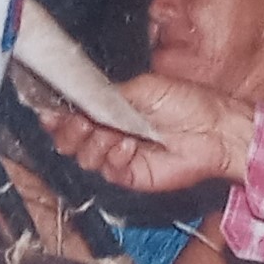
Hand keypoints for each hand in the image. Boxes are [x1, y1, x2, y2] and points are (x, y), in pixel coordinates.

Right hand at [41, 73, 254, 192]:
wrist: (213, 129)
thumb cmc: (185, 102)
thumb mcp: (141, 88)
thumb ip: (106, 94)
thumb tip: (77, 97)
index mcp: (107, 108)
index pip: (70, 114)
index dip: (56, 115)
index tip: (50, 111)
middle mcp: (107, 132)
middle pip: (68, 140)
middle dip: (69, 131)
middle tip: (81, 122)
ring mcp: (116, 156)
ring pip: (83, 157)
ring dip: (93, 143)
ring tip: (113, 133)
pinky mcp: (128, 175)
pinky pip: (107, 171)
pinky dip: (113, 157)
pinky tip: (129, 146)